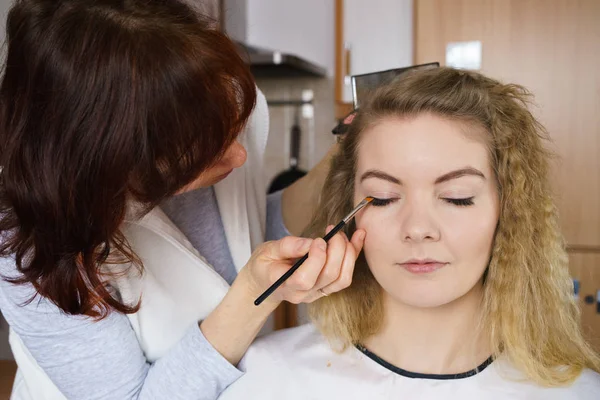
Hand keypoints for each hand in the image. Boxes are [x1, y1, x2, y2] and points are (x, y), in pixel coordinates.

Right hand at [240, 227, 365, 306]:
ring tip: (343, 235)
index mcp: (284, 285)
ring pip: (342, 279)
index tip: (318, 240)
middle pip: (329, 276)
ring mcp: (317, 293)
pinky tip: (357, 239)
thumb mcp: (266, 251)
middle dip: (337, 250)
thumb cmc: (264, 264)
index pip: (305, 279)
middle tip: (333, 231)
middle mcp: (303, 294)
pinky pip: (345, 276)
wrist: (264, 281)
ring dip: (349, 254)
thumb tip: (310, 242)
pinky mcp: (326, 289)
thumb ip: (287, 246)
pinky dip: (354, 256)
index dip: (316, 259)